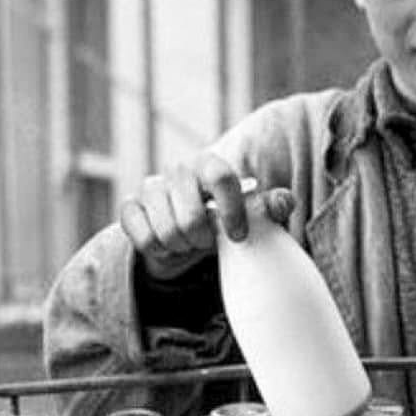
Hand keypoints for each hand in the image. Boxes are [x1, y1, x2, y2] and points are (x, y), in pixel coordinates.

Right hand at [119, 152, 294, 281]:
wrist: (186, 233)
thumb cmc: (223, 218)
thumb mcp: (251, 214)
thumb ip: (270, 207)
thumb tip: (285, 201)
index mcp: (209, 164)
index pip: (221, 177)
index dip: (232, 211)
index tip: (238, 235)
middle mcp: (177, 170)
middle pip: (191, 218)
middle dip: (203, 239)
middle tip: (208, 240)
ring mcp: (150, 187)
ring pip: (168, 232)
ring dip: (183, 246)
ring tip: (189, 241)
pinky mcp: (129, 208)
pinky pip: (145, 240)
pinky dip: (161, 251)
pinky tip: (168, 243)